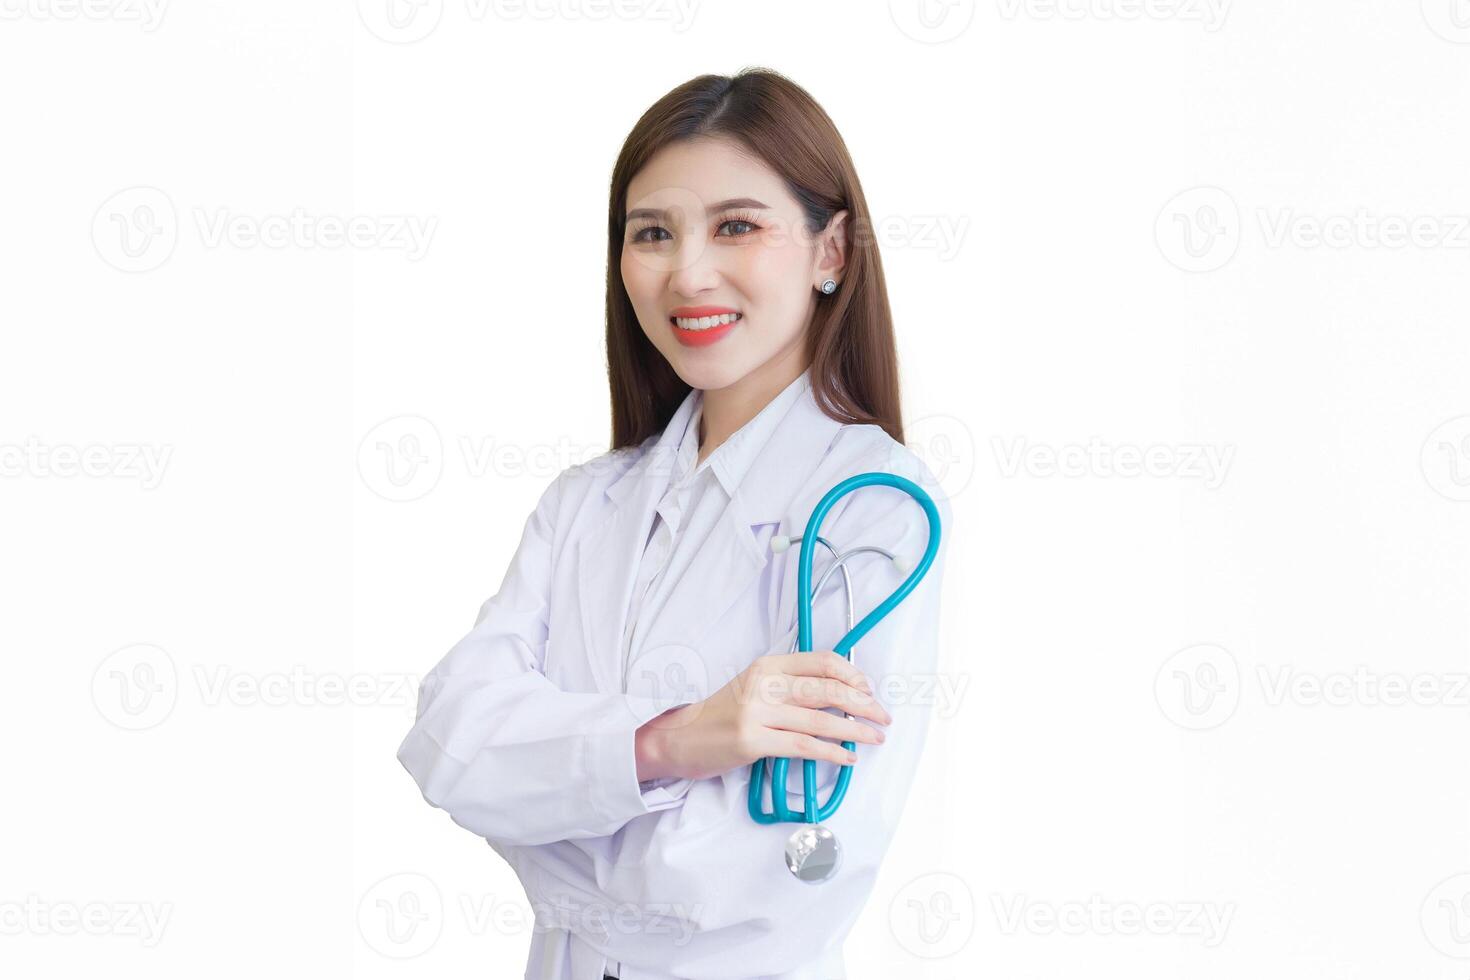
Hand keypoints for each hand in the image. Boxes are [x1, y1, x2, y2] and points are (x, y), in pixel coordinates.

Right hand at [635, 651, 892, 782]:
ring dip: (855, 730)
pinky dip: (831, 752)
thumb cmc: (722, 715)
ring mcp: (756, 711)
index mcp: (767, 664)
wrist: (680, 738)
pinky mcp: (752, 741)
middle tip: (883, 715)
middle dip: (863, 703)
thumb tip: (839, 693)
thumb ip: (789, 685)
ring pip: (819, 719)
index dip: (852, 675)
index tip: (869, 689)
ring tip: (875, 737)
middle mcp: (763, 683)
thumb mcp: (755, 687)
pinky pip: (803, 746)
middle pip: (827, 688)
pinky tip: (848, 757)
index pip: (821, 661)